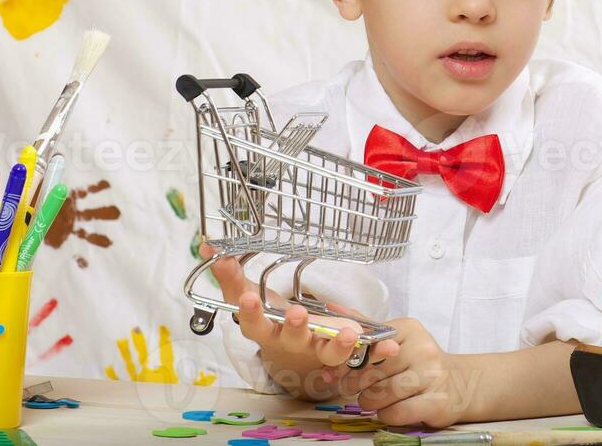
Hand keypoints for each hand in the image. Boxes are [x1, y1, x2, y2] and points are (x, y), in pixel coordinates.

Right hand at [204, 244, 397, 396]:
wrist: (293, 356)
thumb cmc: (271, 320)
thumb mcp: (250, 297)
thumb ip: (230, 274)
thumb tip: (209, 243)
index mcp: (268, 331)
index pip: (254, 323)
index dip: (250, 313)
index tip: (247, 298)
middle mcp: (293, 345)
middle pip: (293, 339)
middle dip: (295, 328)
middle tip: (298, 315)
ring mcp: (319, 351)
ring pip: (328, 354)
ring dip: (338, 345)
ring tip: (349, 333)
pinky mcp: (344, 353)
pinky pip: (361, 357)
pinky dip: (376, 353)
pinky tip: (391, 346)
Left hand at [328, 318, 466, 427]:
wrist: (459, 385)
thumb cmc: (419, 363)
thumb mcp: (398, 340)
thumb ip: (368, 331)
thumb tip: (333, 311)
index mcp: (409, 329)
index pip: (367, 343)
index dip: (348, 359)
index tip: (336, 371)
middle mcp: (423, 349)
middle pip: (372, 371)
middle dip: (354, 384)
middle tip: (351, 389)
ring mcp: (431, 376)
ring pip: (381, 394)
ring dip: (369, 402)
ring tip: (371, 400)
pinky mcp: (436, 403)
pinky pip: (395, 413)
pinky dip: (386, 415)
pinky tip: (389, 410)